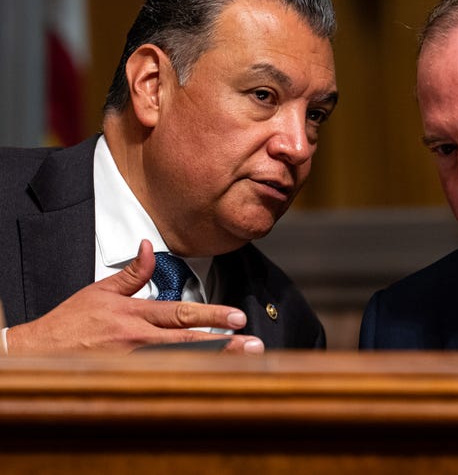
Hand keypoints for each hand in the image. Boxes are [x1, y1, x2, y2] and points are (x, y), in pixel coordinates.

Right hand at [5, 240, 264, 354]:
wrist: (38, 353)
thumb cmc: (71, 322)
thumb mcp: (101, 290)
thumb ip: (132, 273)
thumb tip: (149, 247)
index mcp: (134, 313)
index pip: (181, 313)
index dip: (211, 316)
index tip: (238, 317)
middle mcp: (137, 338)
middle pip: (188, 340)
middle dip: (224, 342)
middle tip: (252, 343)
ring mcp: (133, 361)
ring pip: (181, 362)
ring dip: (214, 361)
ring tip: (243, 361)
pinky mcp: (128, 376)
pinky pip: (165, 377)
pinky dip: (189, 376)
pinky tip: (212, 377)